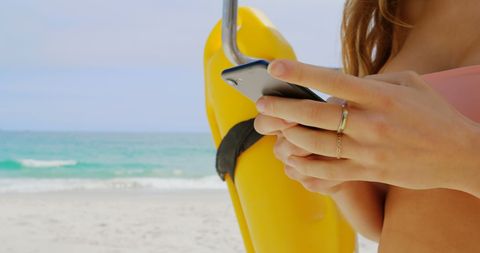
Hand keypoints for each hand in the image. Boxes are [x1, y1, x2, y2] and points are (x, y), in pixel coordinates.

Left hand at [254, 59, 479, 195]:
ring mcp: (369, 150)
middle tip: (262, 103)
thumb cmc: (433, 115)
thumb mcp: (409, 84)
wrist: (460, 154)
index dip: (300, 73)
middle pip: (315, 114)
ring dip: (289, 136)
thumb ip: (373, 81)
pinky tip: (292, 158)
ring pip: (316, 144)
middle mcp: (371, 122)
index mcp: (380, 95)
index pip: (332, 80)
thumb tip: (339, 84)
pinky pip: (328, 171)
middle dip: (282, 108)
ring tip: (274, 128)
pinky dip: (306, 165)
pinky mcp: (369, 171)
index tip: (275, 67)